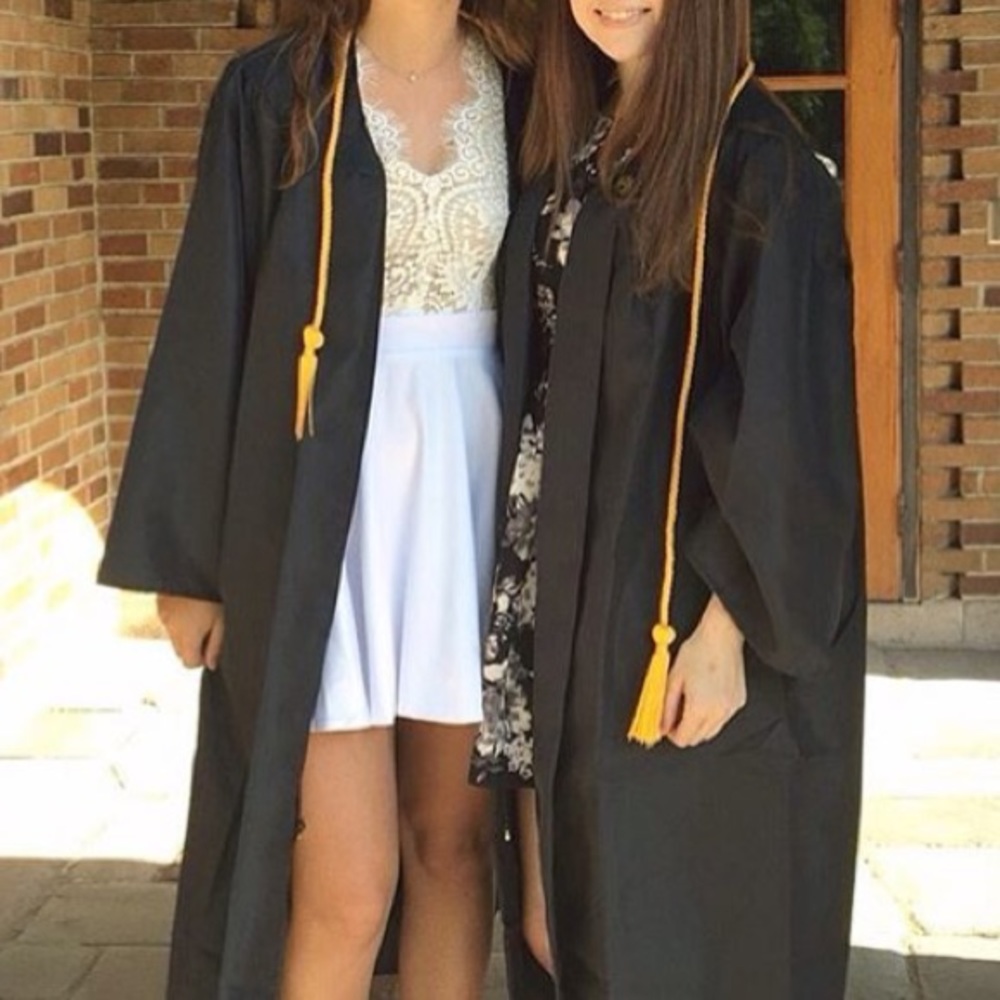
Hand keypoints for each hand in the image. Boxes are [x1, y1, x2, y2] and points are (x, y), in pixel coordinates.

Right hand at [156, 594, 224, 670]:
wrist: (191, 566)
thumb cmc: (211, 592)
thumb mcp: (222, 620)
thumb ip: (216, 645)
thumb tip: (211, 664)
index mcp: (187, 637)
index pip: (189, 664)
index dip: (203, 658)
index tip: (212, 645)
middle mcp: (171, 629)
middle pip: (180, 652)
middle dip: (194, 646)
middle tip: (210, 628)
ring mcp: (163, 616)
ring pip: (174, 636)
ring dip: (186, 632)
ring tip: (202, 613)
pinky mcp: (160, 604)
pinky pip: (169, 620)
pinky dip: (179, 619)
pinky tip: (192, 604)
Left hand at [662, 595, 745, 747]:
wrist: (722, 635)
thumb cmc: (698, 651)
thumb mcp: (674, 678)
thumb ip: (666, 707)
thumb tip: (661, 725)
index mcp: (700, 707)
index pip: (684, 739)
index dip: (672, 734)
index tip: (666, 725)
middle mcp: (718, 712)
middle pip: (698, 738)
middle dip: (684, 730)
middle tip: (676, 714)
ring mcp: (731, 708)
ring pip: (711, 731)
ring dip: (699, 725)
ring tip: (690, 703)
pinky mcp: (738, 701)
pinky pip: (722, 718)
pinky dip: (712, 715)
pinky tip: (705, 697)